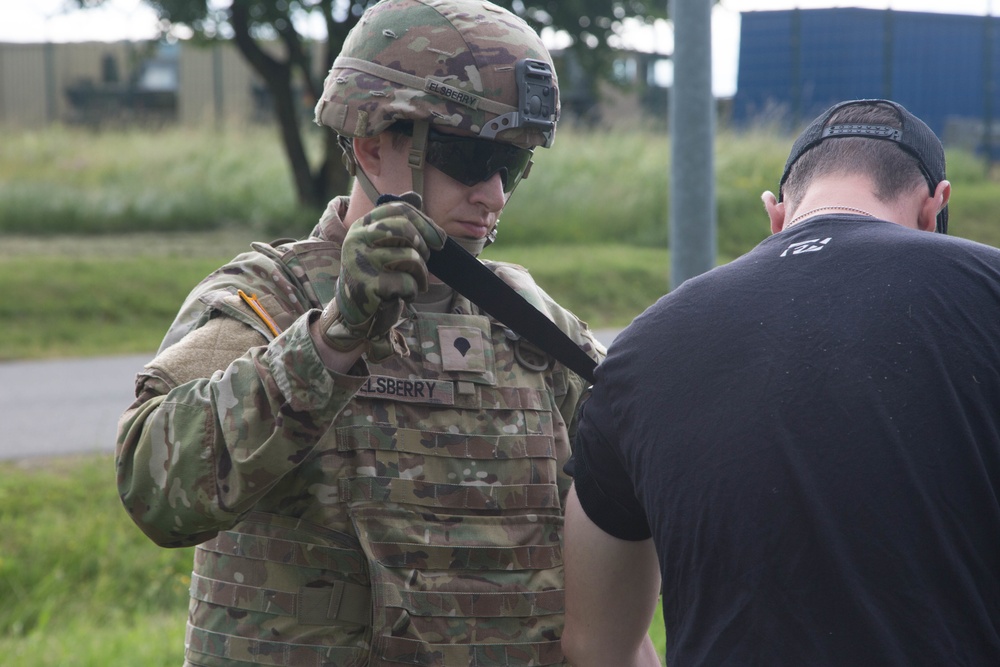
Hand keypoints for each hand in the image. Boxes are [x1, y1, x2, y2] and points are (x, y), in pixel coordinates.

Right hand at [320, 196, 445, 357]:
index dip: (425, 222)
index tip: (440, 241)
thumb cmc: (377, 275)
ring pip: (410, 258)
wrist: (356, 311)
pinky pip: (406, 282)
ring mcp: (360, 261)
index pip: (400, 209)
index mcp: (363, 224)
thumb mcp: (384, 245)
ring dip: (420, 274)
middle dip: (424, 248)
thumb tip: (415, 195)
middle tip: (424, 262)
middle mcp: (357, 238)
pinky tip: (401, 295)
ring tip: (413, 282)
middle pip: (406, 230)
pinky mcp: (366, 285)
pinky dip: (411, 291)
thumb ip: (398, 221)